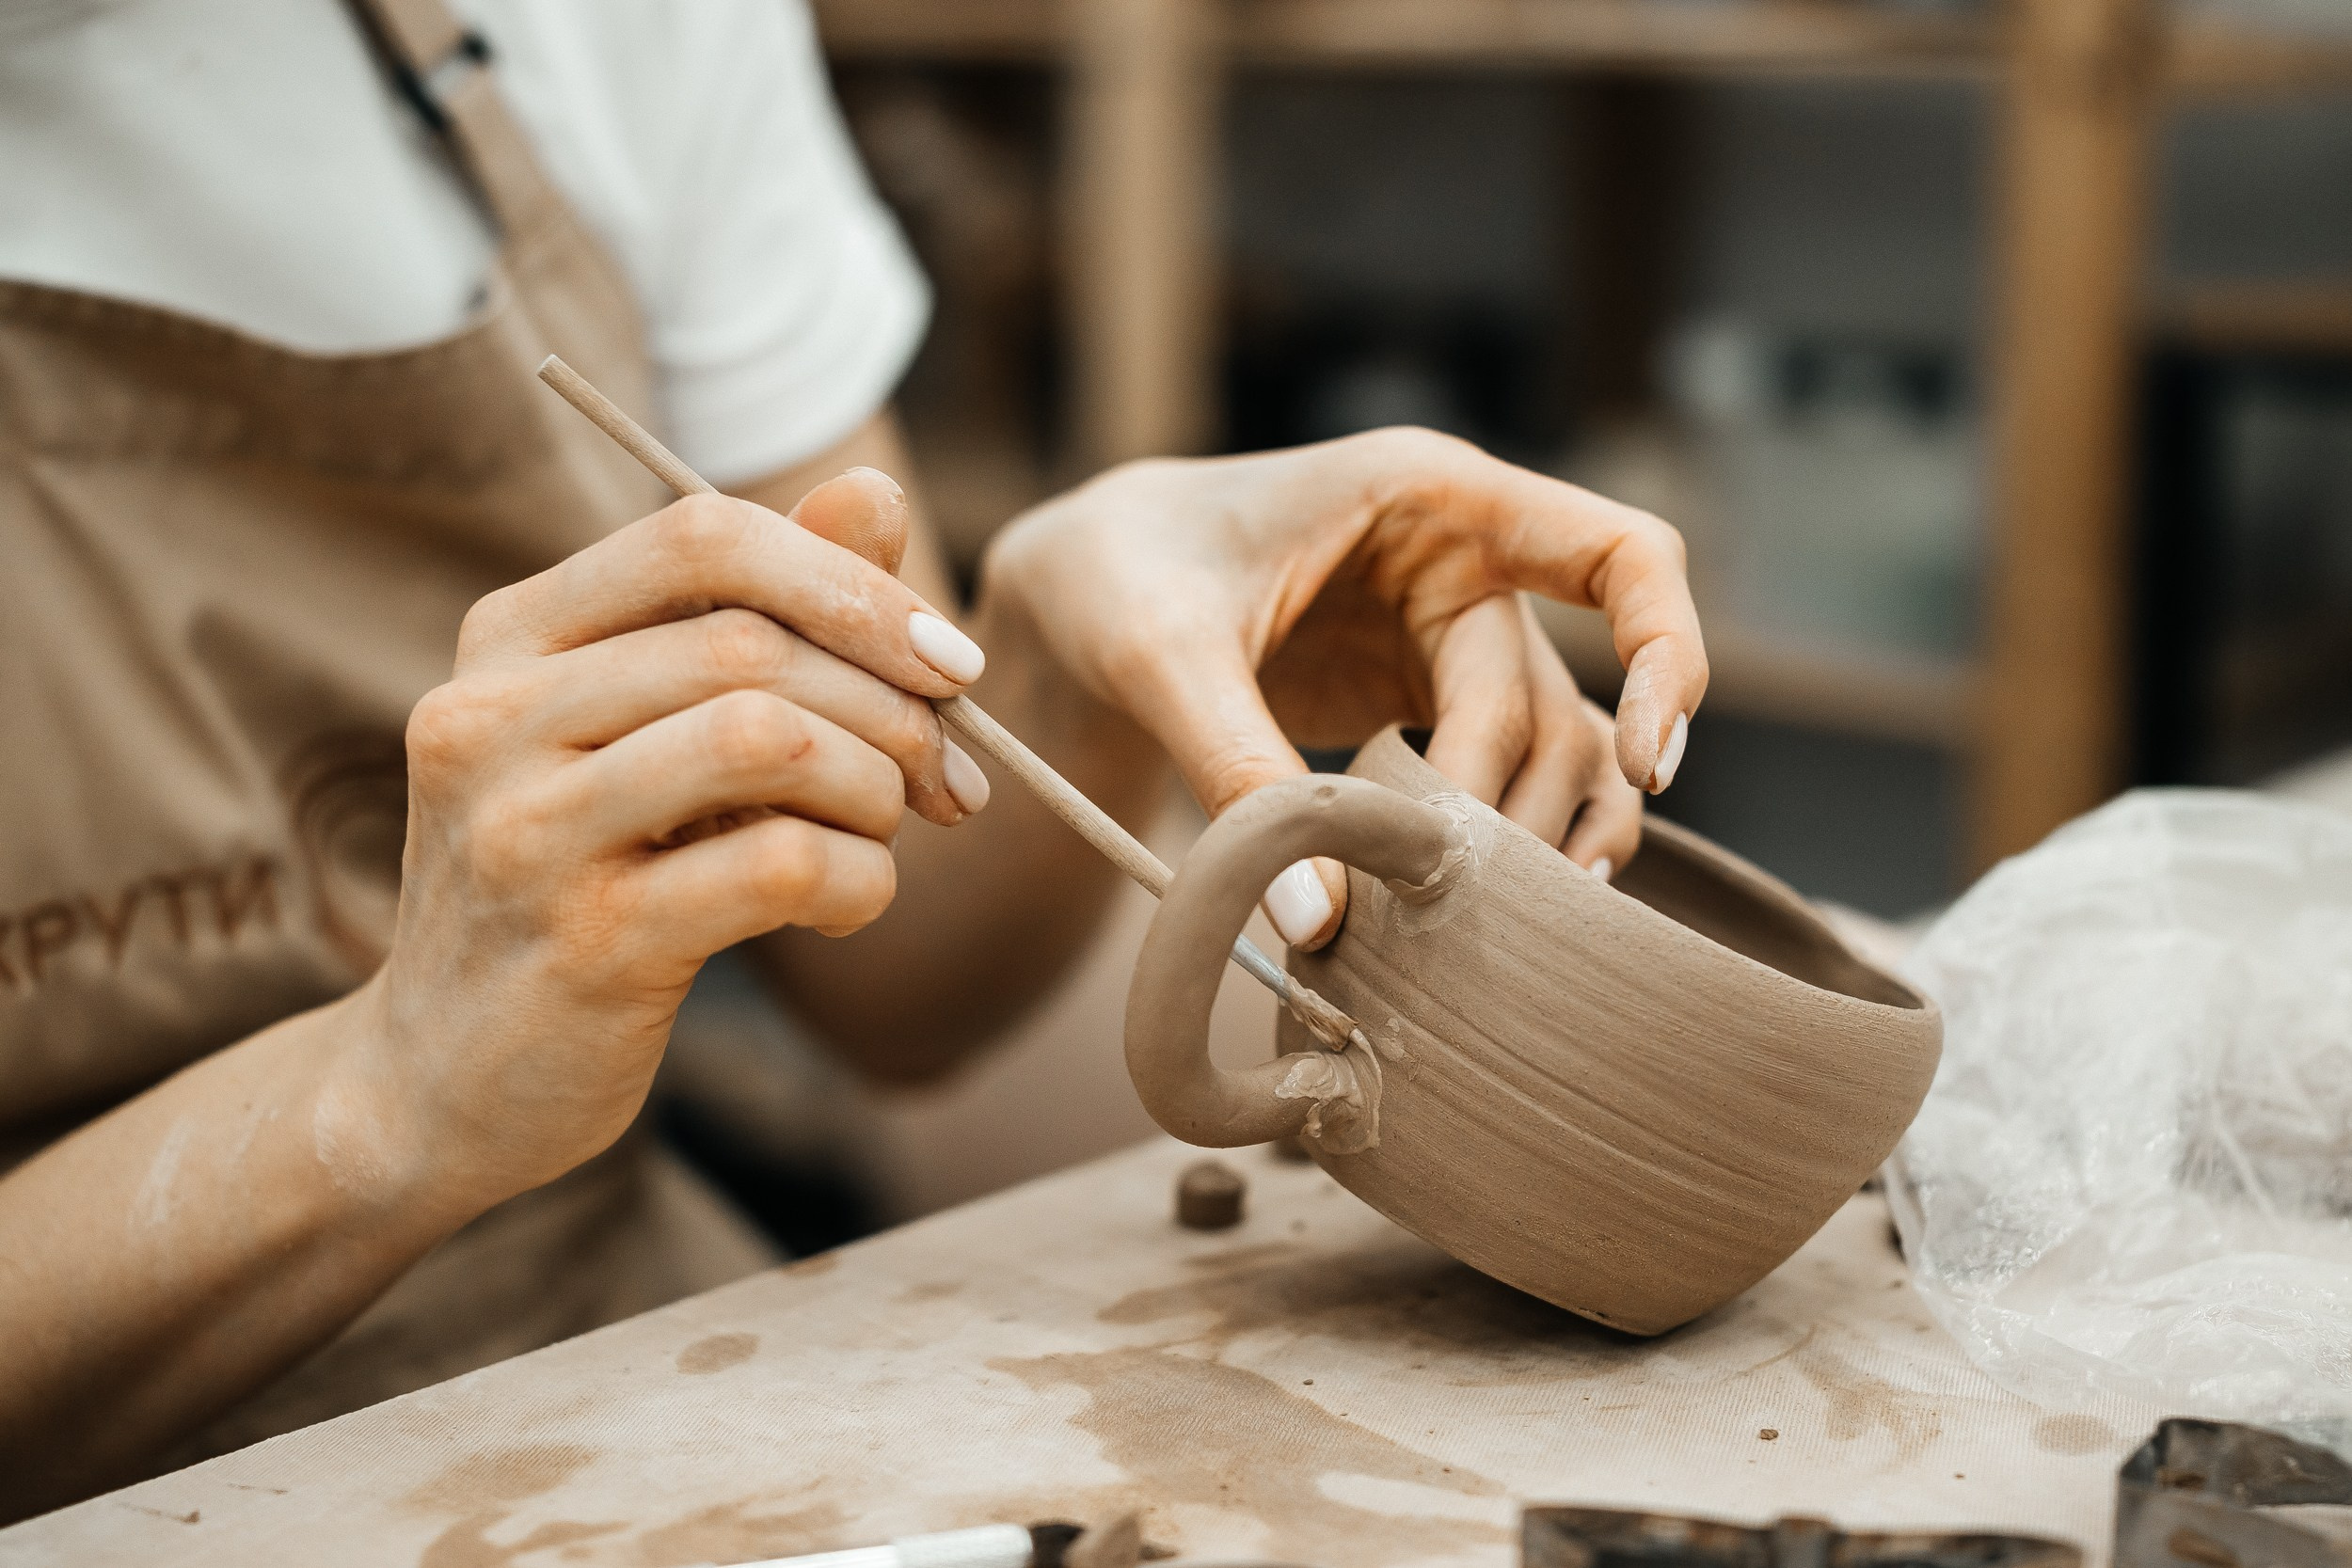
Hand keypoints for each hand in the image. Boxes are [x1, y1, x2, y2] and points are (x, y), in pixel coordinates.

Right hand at [337, 471, 988, 1208]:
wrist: (447, 1077)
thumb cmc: (579, 881)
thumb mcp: (646, 735)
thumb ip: (756, 615)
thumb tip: (874, 497)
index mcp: (511, 636)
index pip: (703, 534)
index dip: (853, 582)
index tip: (947, 661)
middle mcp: (493, 716)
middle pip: (752, 642)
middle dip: (891, 703)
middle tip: (946, 772)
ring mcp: (525, 831)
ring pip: (768, 739)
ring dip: (875, 787)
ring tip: (887, 832)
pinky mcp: (585, 944)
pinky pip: (779, 864)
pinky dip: (858, 879)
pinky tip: (848, 902)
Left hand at [979, 427, 1706, 947]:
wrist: (1074, 589)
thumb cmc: (1116, 573)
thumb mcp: (1159, 656)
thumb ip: (1236, 770)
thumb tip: (1321, 920)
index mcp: (1430, 497)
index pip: (1622, 551)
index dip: (1669, 651)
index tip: (1651, 759)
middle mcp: (1467, 563)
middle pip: (1558, 702)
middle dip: (1521, 809)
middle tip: (1458, 906)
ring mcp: (1450, 640)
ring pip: (1550, 754)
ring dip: (1535, 841)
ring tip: (1500, 935)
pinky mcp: (1422, 705)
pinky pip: (1504, 781)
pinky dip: (1502, 848)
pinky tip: (1480, 921)